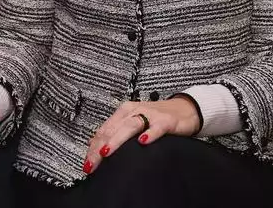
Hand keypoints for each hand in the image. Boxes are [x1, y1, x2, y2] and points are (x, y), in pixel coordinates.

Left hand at [82, 98, 200, 174]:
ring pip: (129, 126)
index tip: (87, 163)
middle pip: (112, 129)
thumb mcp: (133, 123)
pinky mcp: (166, 121)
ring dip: (116, 140)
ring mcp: (150, 115)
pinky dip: (149, 134)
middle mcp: (134, 110)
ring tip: (106, 152)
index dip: (92, 147)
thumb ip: (116, 132)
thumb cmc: (156, 117)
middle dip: (99, 147)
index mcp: (123, 112)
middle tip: (92, 164)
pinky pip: (156, 127)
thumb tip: (94, 146)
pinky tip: (143, 142)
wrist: (185, 108)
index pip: (103, 130)